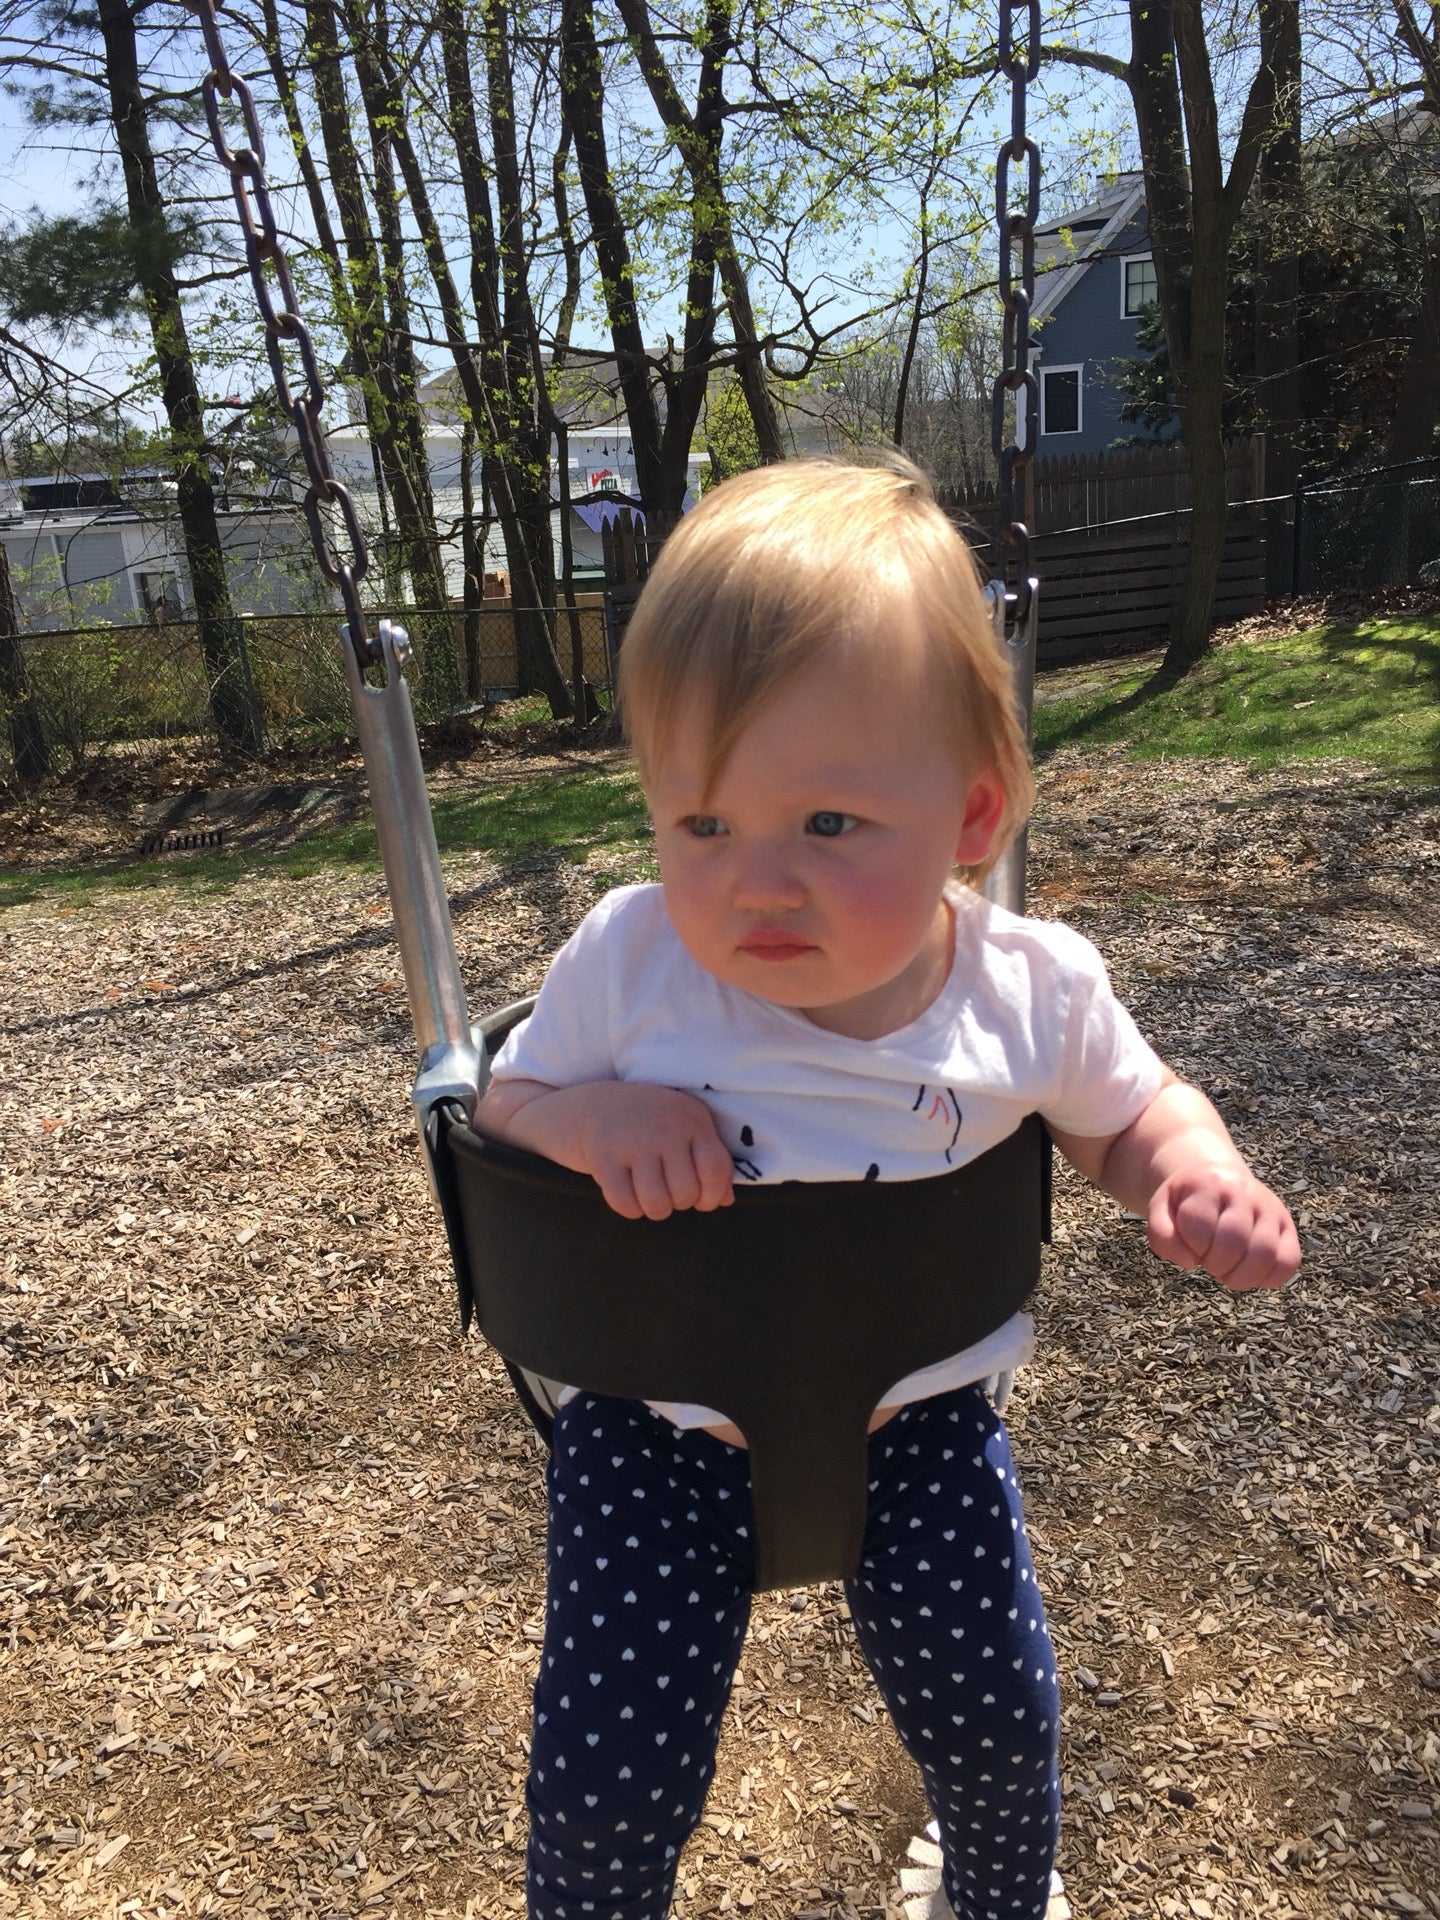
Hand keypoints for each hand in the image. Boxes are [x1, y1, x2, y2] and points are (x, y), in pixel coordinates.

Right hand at [579, 1082, 735, 1220]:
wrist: (601, 1105)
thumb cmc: (657, 1123)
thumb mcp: (691, 1129)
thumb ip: (713, 1162)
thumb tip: (726, 1200)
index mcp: (693, 1120)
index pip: (716, 1171)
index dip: (712, 1197)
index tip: (702, 1201)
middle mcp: (665, 1129)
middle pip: (686, 1194)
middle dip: (680, 1202)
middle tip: (669, 1189)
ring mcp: (633, 1143)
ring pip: (657, 1204)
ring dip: (656, 1209)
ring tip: (652, 1195)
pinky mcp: (605, 1158)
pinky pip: (626, 1204)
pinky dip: (631, 1209)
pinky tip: (630, 1194)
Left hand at [1147, 1163, 1299, 1290]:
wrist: (1215, 1177)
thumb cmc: (1187, 1201)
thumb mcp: (1161, 1208)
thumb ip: (1162, 1235)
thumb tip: (1190, 1263)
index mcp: (1209, 1184)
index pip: (1200, 1226)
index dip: (1192, 1246)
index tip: (1191, 1245)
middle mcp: (1244, 1192)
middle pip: (1234, 1241)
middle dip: (1216, 1264)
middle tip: (1210, 1263)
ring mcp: (1270, 1208)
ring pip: (1265, 1253)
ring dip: (1241, 1276)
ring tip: (1228, 1273)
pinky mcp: (1286, 1225)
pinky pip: (1289, 1261)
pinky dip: (1269, 1278)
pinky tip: (1251, 1275)